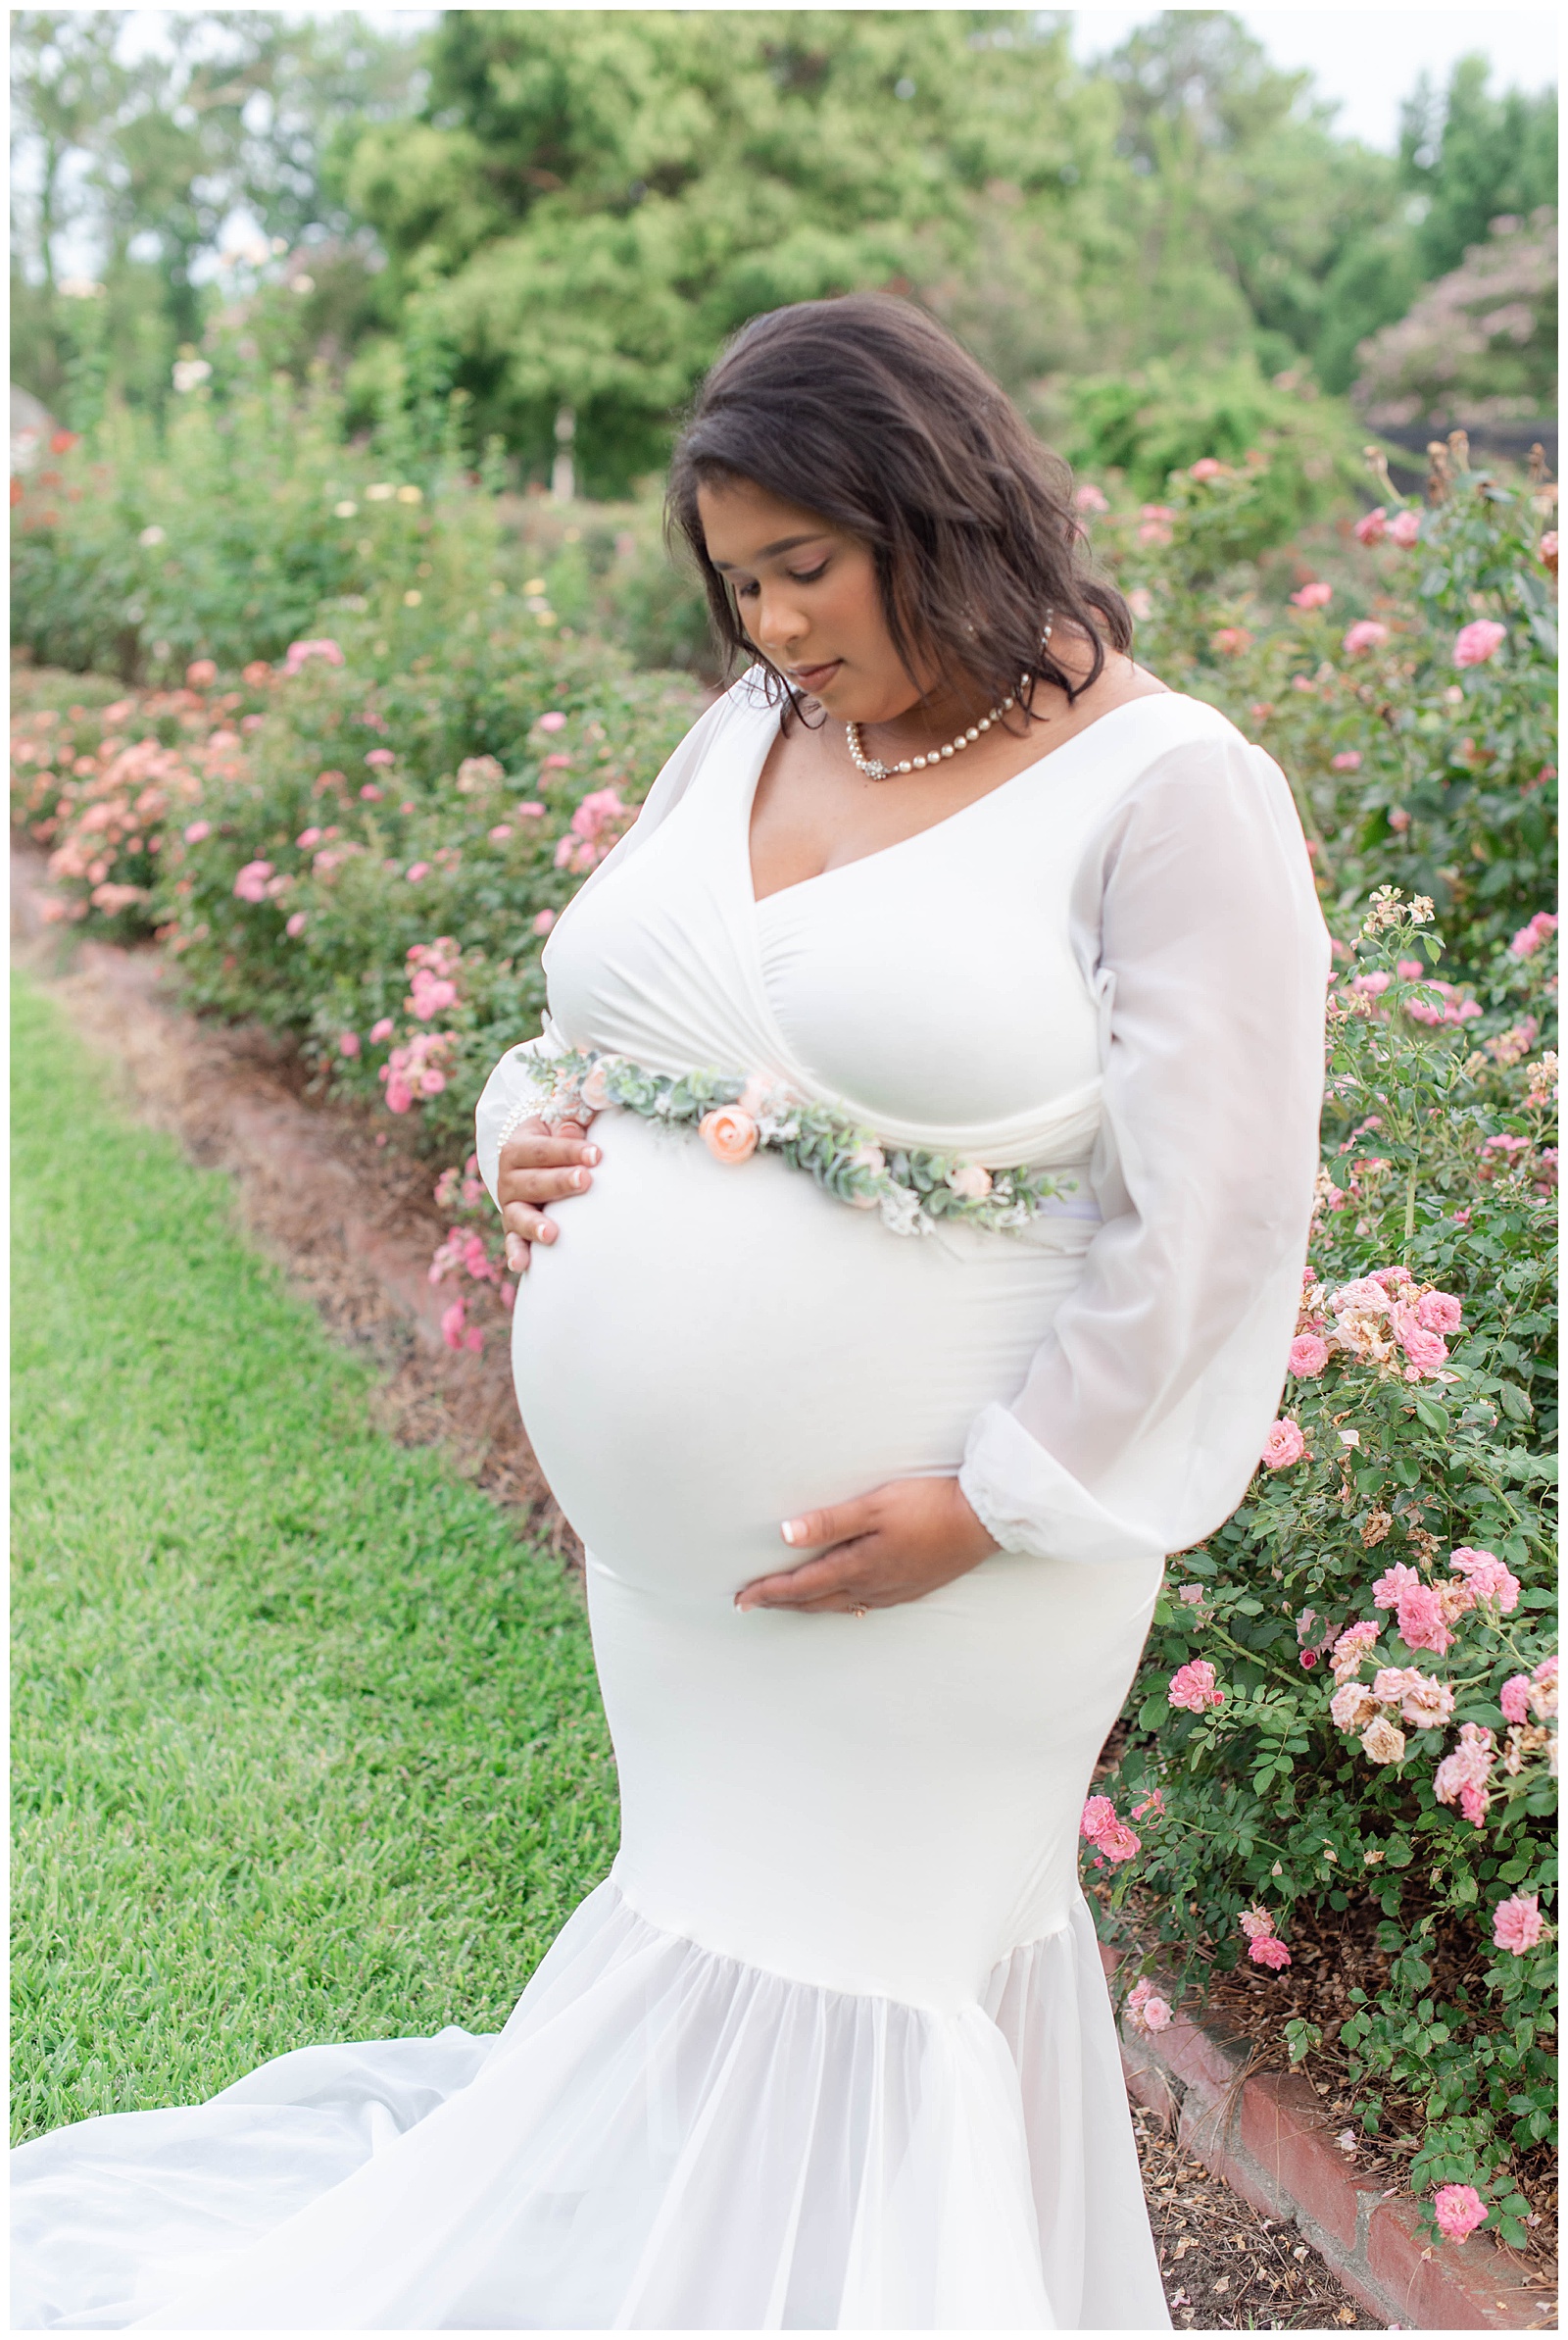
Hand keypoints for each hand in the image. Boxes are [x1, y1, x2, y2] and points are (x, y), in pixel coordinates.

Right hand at [497, 1116, 599, 1272]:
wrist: (532, 1162)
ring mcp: (510, 1206)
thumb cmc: (555, 1141)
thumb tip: (573, 1129)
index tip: (597, 1154)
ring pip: (519, 1215)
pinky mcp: (514, 1230)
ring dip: (535, 1224)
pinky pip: (513, 1243)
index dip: (568, 1150)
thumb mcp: (558, 1126)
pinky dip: (517, 1254)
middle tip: (585, 1181)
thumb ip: (568, 1124)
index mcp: (517, 1149)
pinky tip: (522, 1265)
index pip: (542, 1149)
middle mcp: (508, 1178)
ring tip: (552, 1234)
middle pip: (533, 1182)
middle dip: (560, 1182)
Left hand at [734, 1477, 997, 1613]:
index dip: (768, 1592)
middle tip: (750, 1604)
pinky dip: (839, 1604)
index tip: (741, 1598)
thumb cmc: (928, 1505)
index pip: (801, 1585)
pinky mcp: (911, 1589)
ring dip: (808, 1605)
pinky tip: (839, 1600)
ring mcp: (893, 1592)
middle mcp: (872, 1587)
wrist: (984, 1520)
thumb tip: (785, 1534)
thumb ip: (829, 1521)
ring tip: (786, 1604)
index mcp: (859, 1567)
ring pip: (838, 1605)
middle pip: (815, 1601)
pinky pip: (864, 1605)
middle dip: (781, 1603)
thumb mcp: (874, 1505)